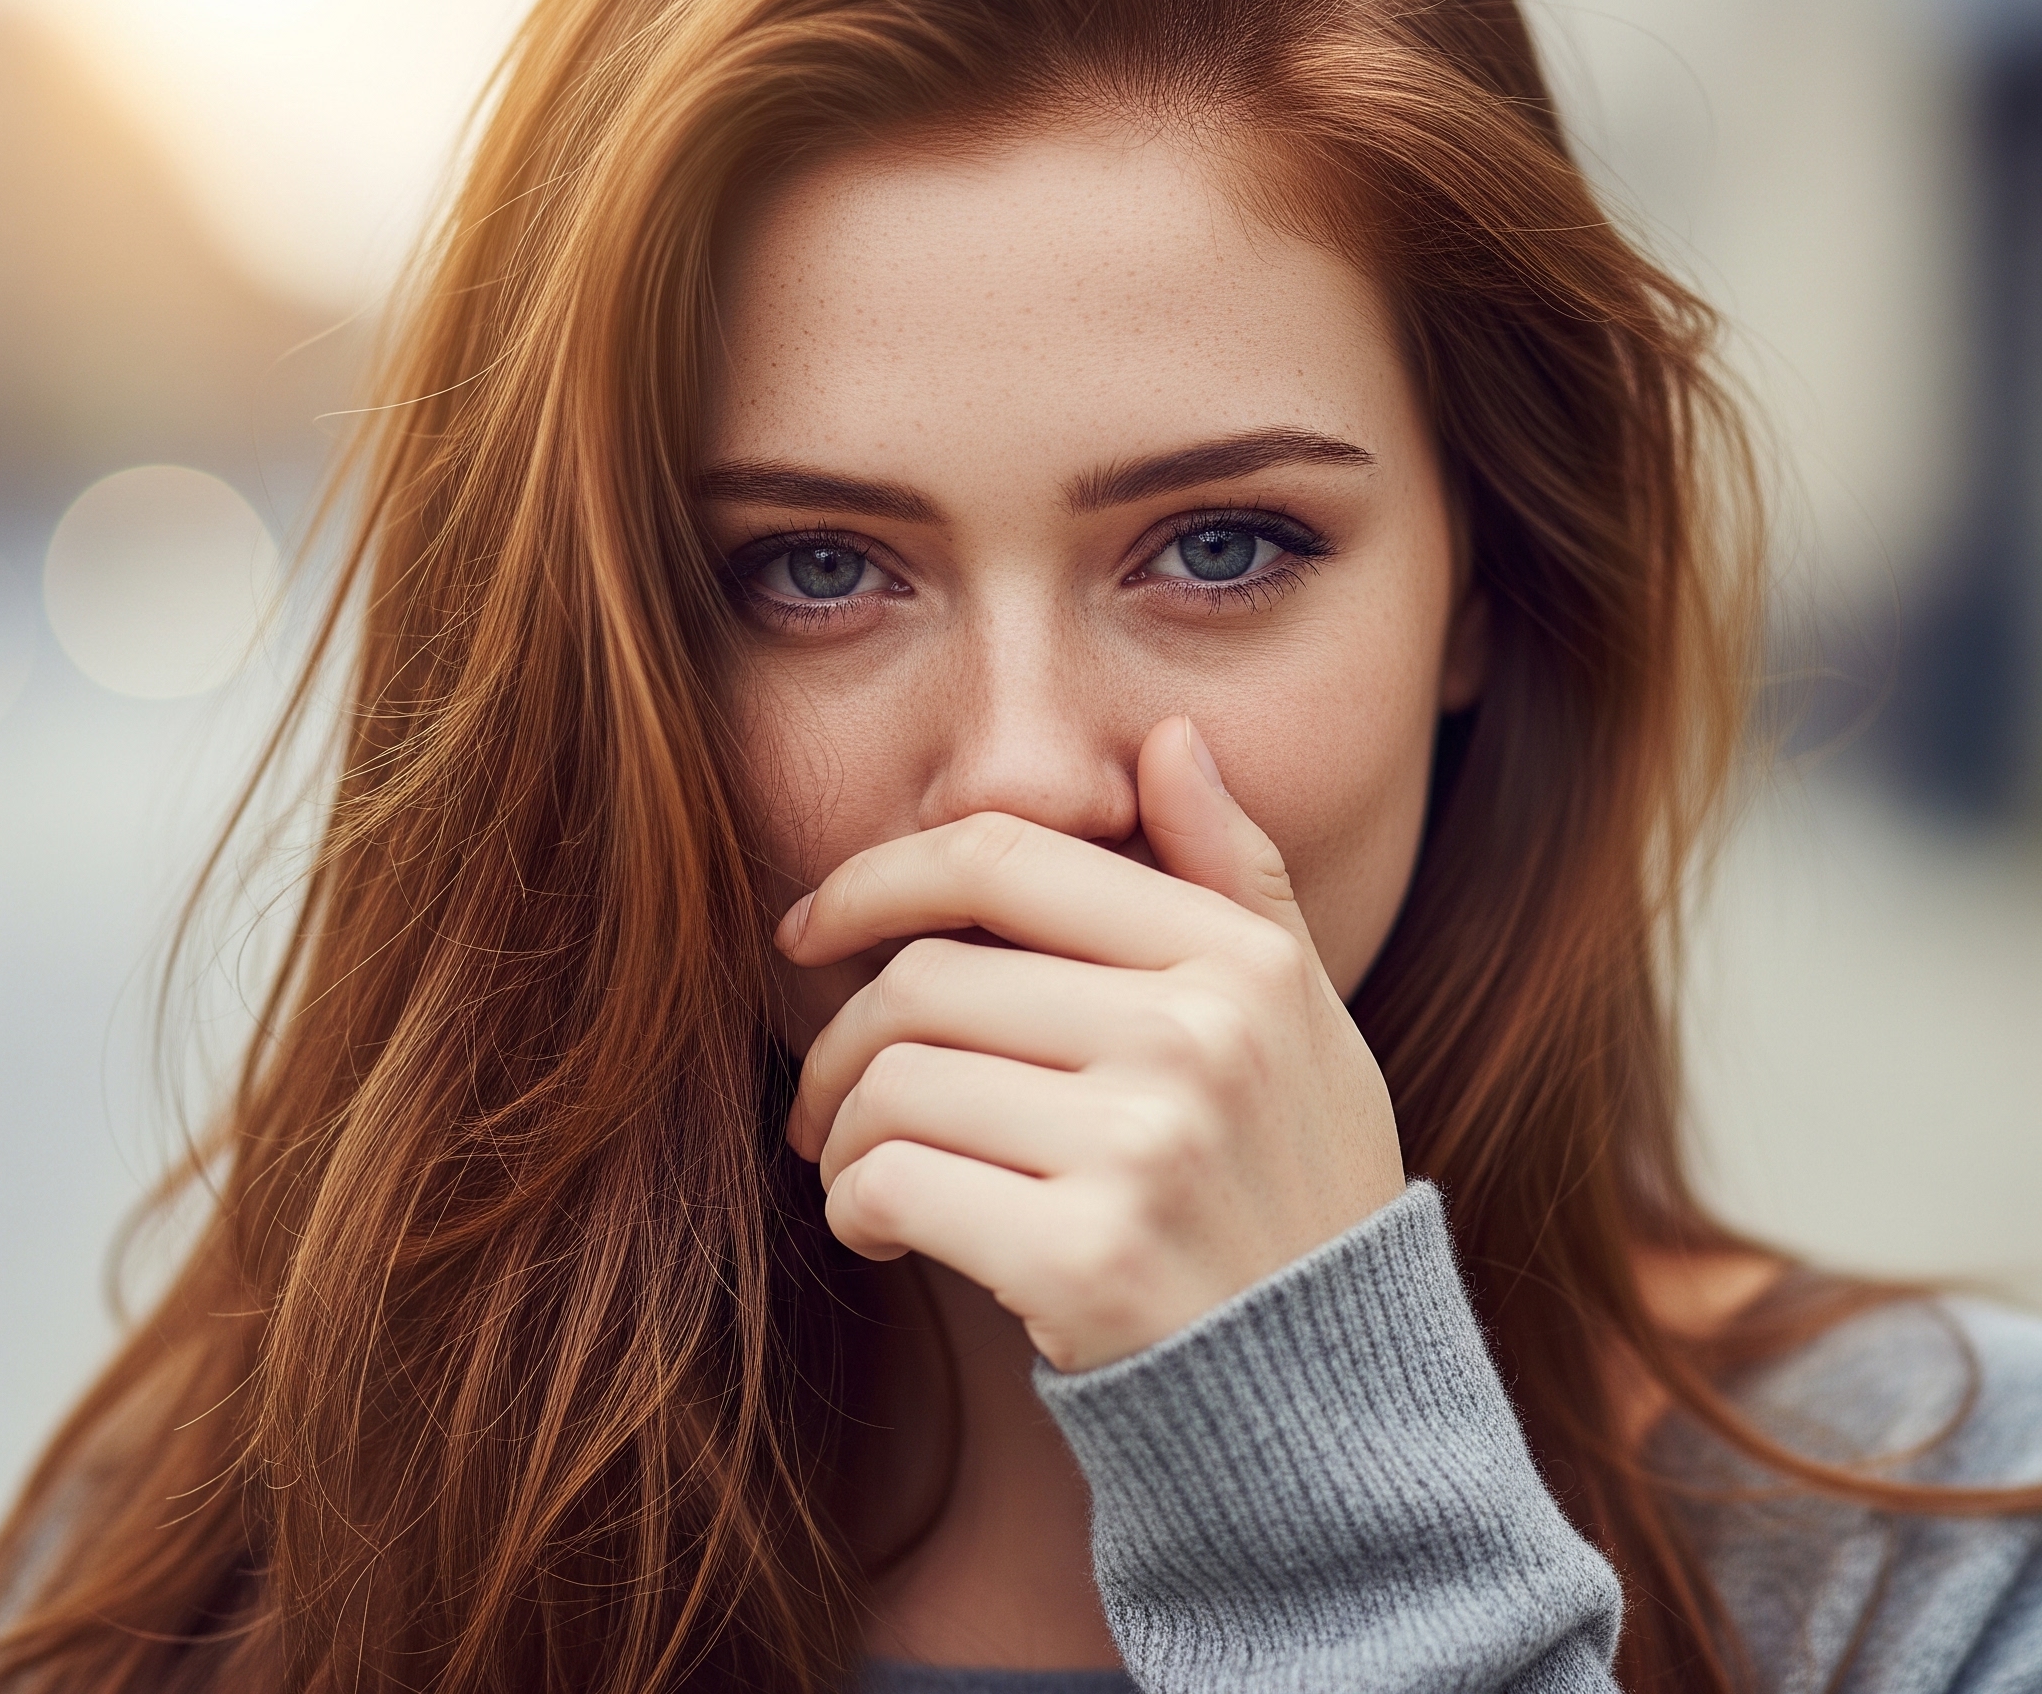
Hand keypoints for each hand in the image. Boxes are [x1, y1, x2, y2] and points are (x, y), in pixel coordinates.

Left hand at [780, 716, 1404, 1372]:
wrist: (1329, 1403)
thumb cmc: (1293, 1187)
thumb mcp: (1299, 1018)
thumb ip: (1234, 871)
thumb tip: (1169, 737)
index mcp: (1233, 959)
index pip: (1004, 857)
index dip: (876, 877)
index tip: (813, 927)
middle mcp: (1196, 1035)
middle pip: (925, 978)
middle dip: (841, 1038)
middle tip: (825, 1094)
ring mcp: (1146, 1146)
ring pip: (895, 1081)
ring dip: (839, 1130)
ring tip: (862, 1167)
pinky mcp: (1089, 1259)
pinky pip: (894, 1183)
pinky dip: (855, 1203)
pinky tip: (882, 1228)